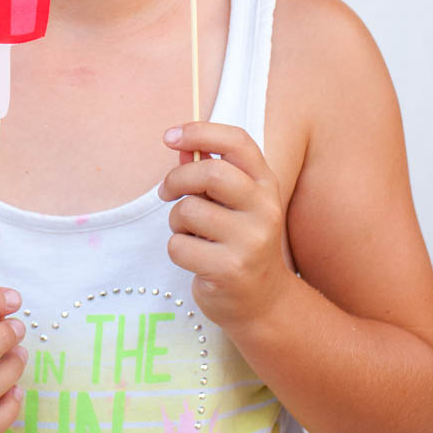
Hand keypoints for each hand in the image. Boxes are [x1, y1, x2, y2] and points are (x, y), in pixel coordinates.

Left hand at [158, 123, 288, 331]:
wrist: (263, 301)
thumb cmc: (239, 240)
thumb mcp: (231, 202)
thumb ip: (207, 171)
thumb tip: (178, 144)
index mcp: (265, 183)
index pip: (237, 142)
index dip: (200, 132)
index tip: (170, 136)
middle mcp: (264, 208)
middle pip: (210, 173)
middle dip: (177, 179)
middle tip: (166, 191)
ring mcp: (250, 241)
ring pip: (189, 210)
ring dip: (176, 220)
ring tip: (191, 233)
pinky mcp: (230, 269)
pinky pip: (179, 245)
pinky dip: (177, 249)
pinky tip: (196, 258)